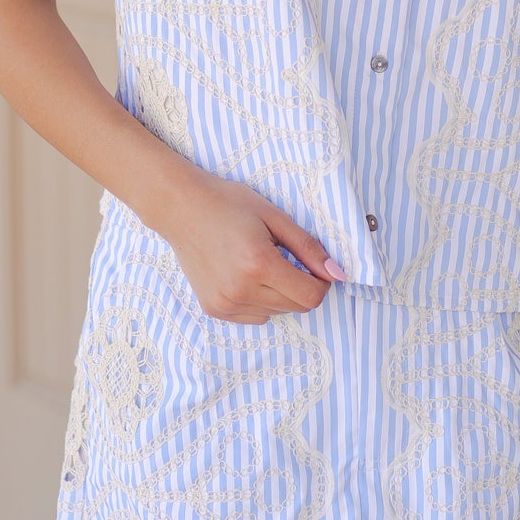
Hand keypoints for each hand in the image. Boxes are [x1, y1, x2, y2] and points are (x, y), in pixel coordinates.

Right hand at [162, 171, 346, 322]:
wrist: (180, 207)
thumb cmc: (228, 203)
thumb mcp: (275, 216)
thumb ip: (308, 247)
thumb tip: (338, 274)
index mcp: (259, 264)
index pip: (310, 296)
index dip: (321, 282)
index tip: (315, 266)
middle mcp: (241, 290)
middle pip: (296, 307)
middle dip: (302, 286)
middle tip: (286, 258)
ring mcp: (225, 303)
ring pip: (277, 313)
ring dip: (280, 294)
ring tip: (260, 263)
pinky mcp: (214, 309)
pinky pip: (255, 316)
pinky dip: (260, 301)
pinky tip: (245, 275)